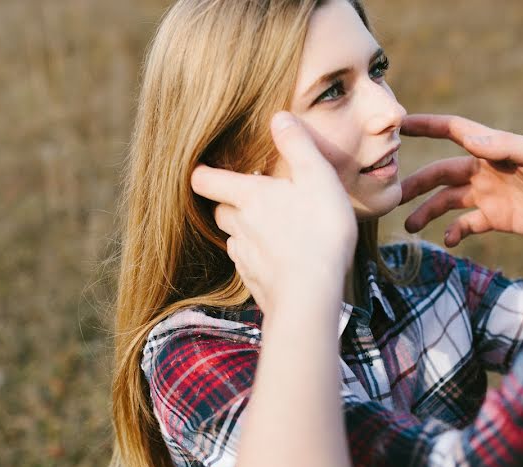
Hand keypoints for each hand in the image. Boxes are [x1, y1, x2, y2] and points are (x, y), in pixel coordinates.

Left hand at [190, 112, 356, 314]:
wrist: (311, 294)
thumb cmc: (320, 231)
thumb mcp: (318, 177)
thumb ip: (298, 145)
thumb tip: (278, 116)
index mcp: (249, 196)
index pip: (205, 180)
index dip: (202, 173)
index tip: (206, 169)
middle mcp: (239, 225)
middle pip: (220, 209)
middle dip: (230, 201)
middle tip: (252, 196)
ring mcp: (244, 256)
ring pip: (233, 237)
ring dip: (244, 230)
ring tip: (270, 228)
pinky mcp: (255, 282)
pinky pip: (247, 263)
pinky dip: (257, 257)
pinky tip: (278, 258)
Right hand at [399, 114, 522, 246]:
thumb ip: (506, 146)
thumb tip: (470, 138)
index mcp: (494, 149)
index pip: (454, 132)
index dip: (427, 127)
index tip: (399, 125)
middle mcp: (485, 171)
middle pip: (441, 173)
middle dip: (416, 183)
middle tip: (392, 195)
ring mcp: (489, 196)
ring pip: (447, 201)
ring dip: (427, 211)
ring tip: (411, 226)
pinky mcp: (497, 219)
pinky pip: (467, 225)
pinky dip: (454, 232)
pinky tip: (448, 240)